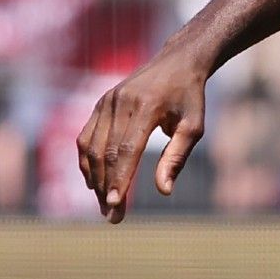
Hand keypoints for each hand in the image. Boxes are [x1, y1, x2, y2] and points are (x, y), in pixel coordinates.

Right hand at [76, 44, 209, 222]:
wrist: (177, 62)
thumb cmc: (189, 97)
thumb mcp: (194, 126)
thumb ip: (177, 157)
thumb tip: (163, 191)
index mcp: (146, 106)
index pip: (127, 149)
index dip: (119, 179)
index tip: (115, 206)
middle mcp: (121, 102)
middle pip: (106, 152)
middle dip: (106, 187)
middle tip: (112, 216)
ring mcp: (106, 101)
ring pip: (91, 147)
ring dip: (94, 179)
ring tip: (104, 204)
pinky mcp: (100, 103)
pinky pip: (86, 137)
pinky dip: (87, 162)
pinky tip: (95, 182)